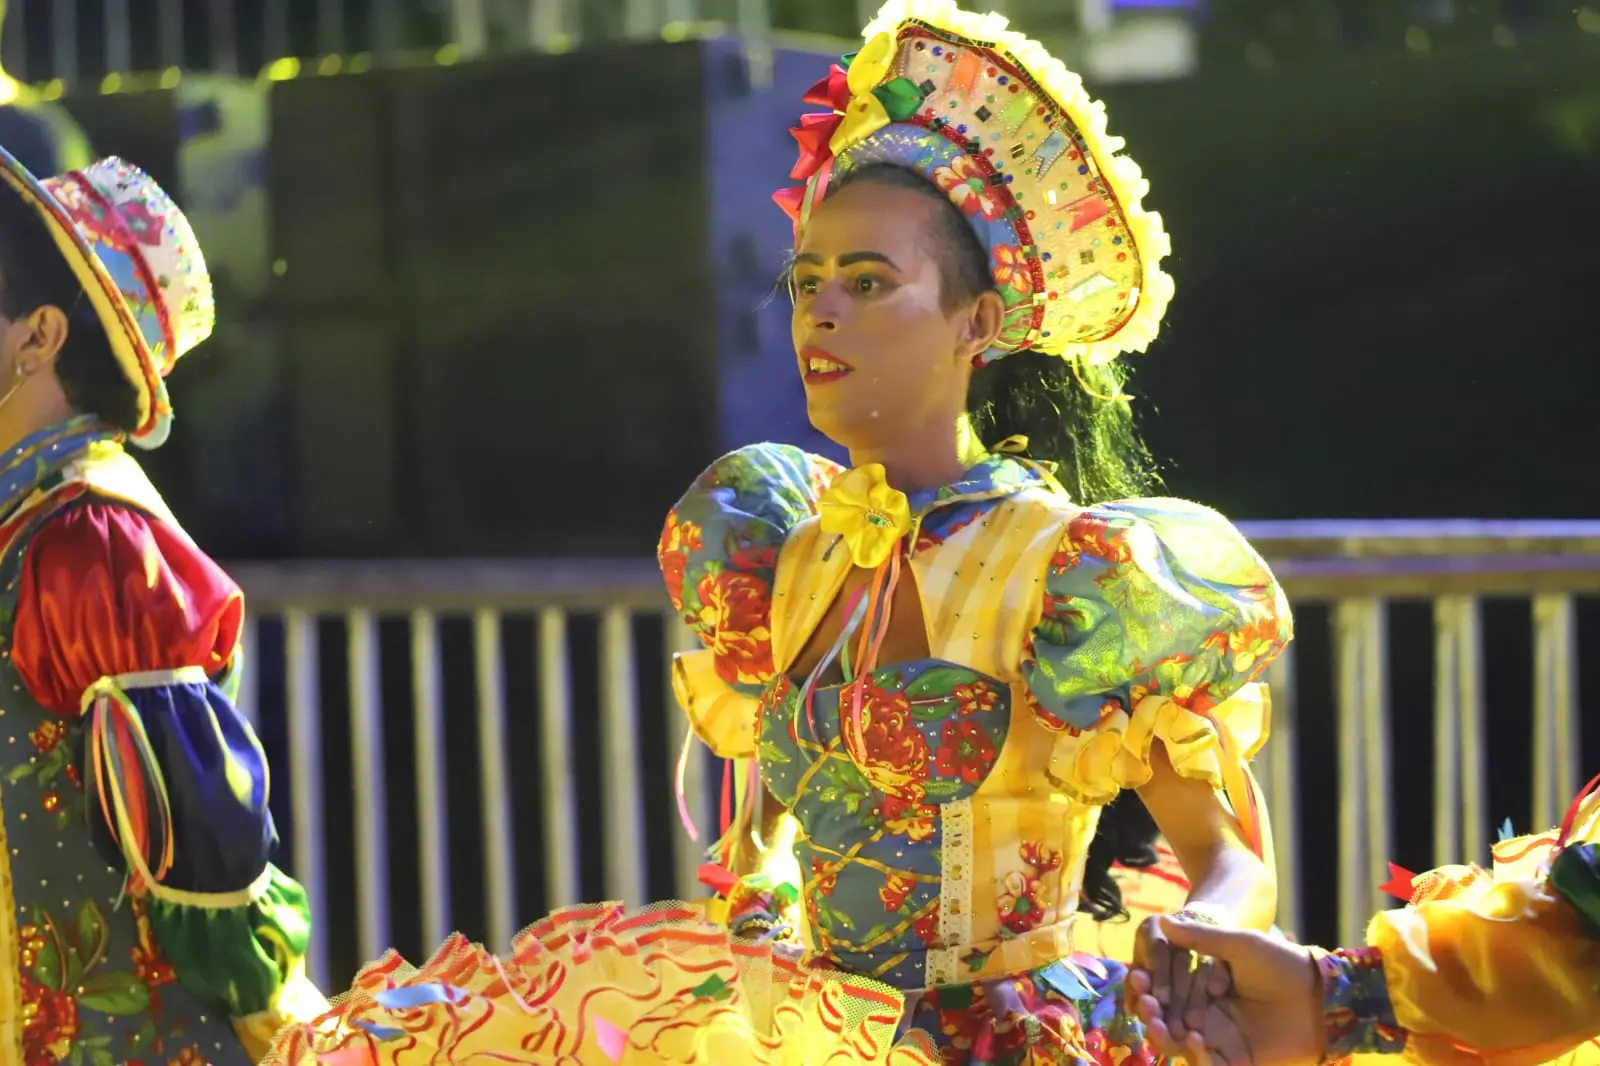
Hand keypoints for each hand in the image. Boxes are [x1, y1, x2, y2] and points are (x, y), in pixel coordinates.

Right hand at [1128, 917, 1324, 1065]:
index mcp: (1202, 989)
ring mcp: (1221, 1041)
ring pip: (1181, 1046)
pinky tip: (1194, 1039)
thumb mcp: (1239, 944)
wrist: (1321, 993)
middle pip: (1166, 1022)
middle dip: (1150, 1014)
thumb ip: (1202, 937)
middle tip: (1146, 1004)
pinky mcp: (1238, 1061)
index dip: (1147, 987)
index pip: (1165, 993)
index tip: (1136, 975)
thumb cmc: (1281, 963)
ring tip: (1159, 1023)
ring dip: (1164, 1037)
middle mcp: (1207, 1017)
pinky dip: (1197, 1057)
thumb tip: (1165, 921)